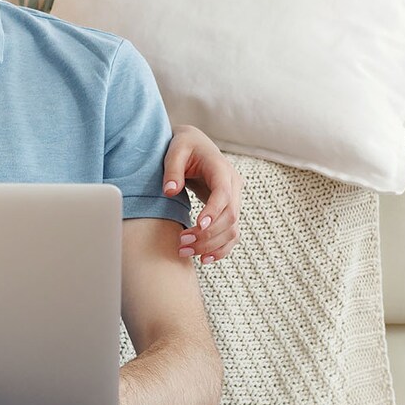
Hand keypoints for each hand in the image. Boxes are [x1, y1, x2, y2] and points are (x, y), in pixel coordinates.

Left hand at [162, 125, 240, 262]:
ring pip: (232, 230)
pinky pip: (231, 234)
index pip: (224, 194)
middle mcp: (234, 186)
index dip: (214, 211)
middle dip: (208, 234)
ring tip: (185, 252)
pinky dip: (221, 249)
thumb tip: (170, 191)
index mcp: (222, 169)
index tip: (199, 225)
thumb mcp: (174, 151)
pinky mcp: (229, 211)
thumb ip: (172, 170)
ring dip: (212, 245)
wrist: (195, 145)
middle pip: (230, 216)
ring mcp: (234, 200)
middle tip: (182, 243)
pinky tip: (204, 259)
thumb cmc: (184, 146)